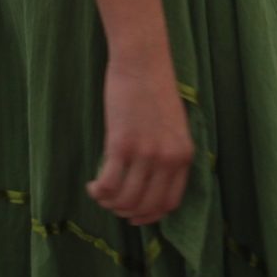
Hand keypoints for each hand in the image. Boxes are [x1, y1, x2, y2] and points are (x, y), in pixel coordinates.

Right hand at [88, 55, 196, 226]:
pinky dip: (98, 191)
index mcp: (184, 155)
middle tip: (113, 204)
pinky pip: (109, 184)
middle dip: (127, 212)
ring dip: (109, 203)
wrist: (142, 61)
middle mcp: (168, 159)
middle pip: (146, 206)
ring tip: (100, 193)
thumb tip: (147, 181)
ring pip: (126, 199)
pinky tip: (92, 185)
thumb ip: (166, 154)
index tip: (136, 215)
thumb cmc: (153, 89)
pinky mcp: (122, 144)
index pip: (170, 203)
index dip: (150, 215)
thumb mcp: (172, 126)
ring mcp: (146, 153)